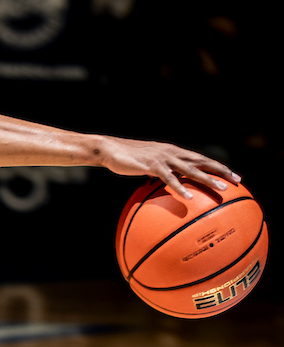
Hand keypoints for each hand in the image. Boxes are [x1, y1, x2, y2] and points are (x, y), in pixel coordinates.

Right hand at [100, 136, 239, 199]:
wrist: (109, 149)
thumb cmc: (127, 159)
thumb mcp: (148, 164)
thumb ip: (160, 173)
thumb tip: (169, 186)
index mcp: (173, 151)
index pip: (200, 159)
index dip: (217, 167)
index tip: (233, 176)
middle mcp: (172, 152)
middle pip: (202, 161)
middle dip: (221, 171)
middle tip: (237, 181)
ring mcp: (163, 158)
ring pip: (191, 169)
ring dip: (207, 179)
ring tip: (221, 189)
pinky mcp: (152, 165)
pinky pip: (169, 178)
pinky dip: (180, 188)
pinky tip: (189, 197)